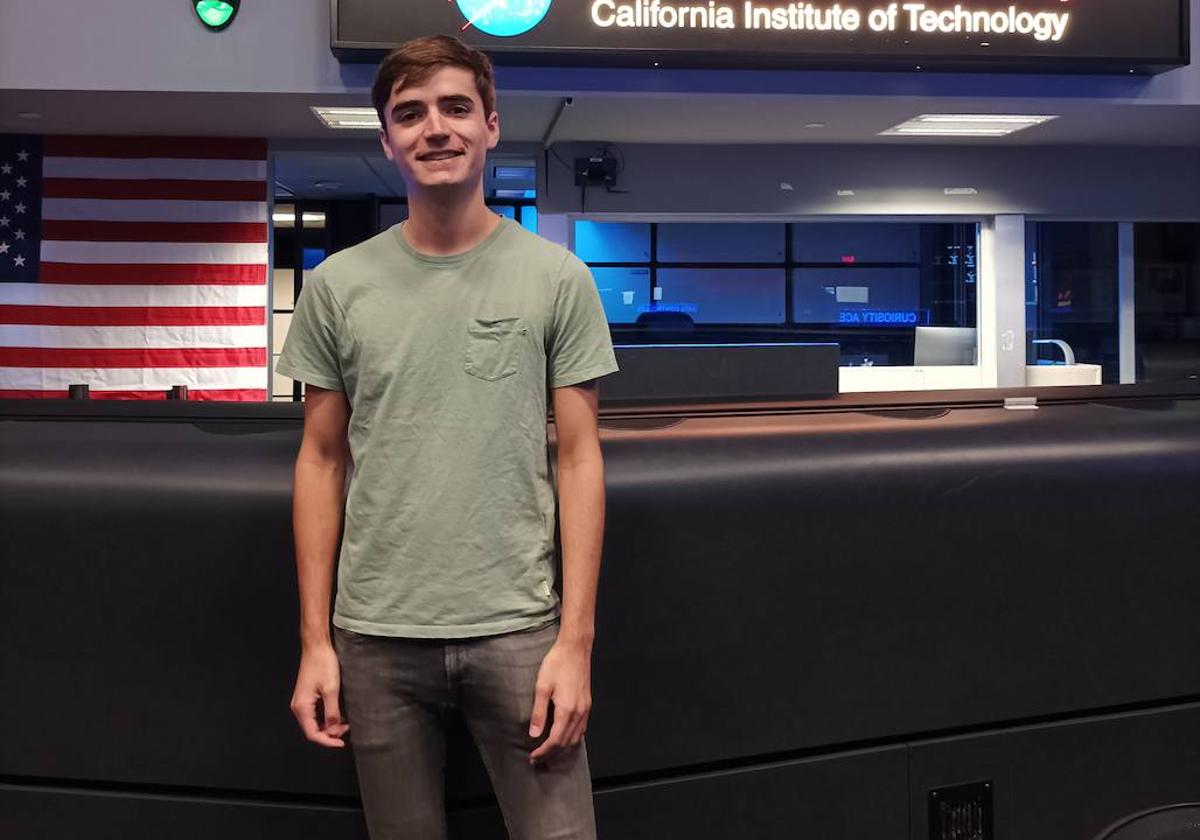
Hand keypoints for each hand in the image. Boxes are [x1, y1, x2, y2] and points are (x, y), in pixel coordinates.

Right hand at [290, 642, 349, 747]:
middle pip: (312, 729)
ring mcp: (301, 701)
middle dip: (329, 734)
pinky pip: (315, 713)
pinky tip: (338, 715)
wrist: (316, 646)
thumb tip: (333, 730)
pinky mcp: (306, 696)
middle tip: (346, 731)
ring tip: (345, 724)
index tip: (341, 743)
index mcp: (302, 707)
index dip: (327, 741)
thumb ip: (332, 712)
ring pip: (314, 722)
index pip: (312, 733)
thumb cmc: (322, 664)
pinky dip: (326, 718)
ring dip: (328, 726)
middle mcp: (298, 706)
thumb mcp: (331, 690)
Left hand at [528, 639, 591, 763]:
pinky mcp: (587, 704)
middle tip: (537, 757)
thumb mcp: (542, 686)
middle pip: (566, 742)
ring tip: (549, 750)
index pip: (555, 740)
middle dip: (552, 753)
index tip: (533, 756)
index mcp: (567, 709)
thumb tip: (534, 734)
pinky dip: (572, 738)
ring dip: (562, 747)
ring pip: (576, 738)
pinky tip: (563, 736)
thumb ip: (538, 712)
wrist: (575, 648)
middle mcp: (579, 712)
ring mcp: (585, 708)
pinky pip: (582, 729)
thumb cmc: (557, 663)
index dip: (544, 751)